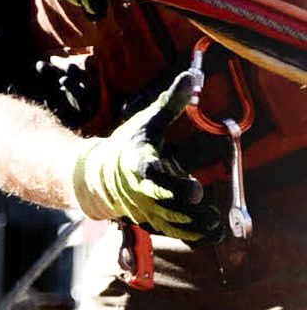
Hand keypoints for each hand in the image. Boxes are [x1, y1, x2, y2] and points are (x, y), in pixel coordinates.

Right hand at [69, 72, 219, 242]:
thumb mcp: (146, 121)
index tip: (195, 189)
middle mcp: (138, 190)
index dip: (173, 184)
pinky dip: (191, 235)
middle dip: (184, 206)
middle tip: (204, 203)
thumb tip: (192, 75)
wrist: (93, 176)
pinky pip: (170, 231)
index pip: (152, 176)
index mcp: (137, 164)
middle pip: (162, 203)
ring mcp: (142, 208)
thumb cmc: (126, 146)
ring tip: (216, 224)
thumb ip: (172, 102)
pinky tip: (211, 233)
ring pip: (168, 221)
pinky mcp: (148, 219)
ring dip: (192, 224)